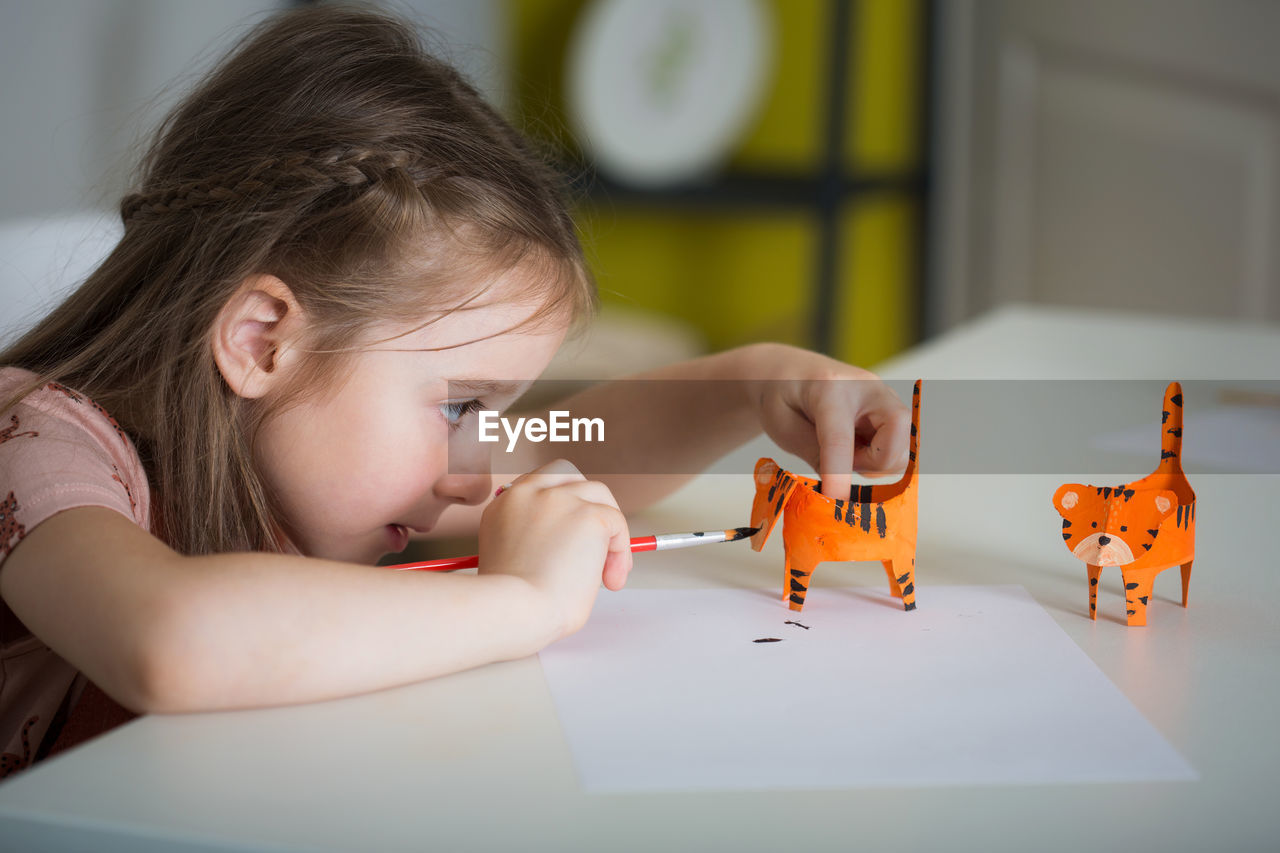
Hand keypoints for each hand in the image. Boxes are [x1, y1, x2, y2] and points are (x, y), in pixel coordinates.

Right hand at [477, 459, 630, 639]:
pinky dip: (621, 552)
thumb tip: (577, 546)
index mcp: (505, 505)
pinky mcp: (588, 515)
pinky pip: (617, 524)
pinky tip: (610, 580)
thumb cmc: (513, 606)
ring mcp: (558, 500)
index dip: (565, 508)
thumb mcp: (514, 560)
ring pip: (600, 496)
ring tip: (606, 574)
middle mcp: (528, 494)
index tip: (574, 539)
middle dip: (589, 505)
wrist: (515, 614)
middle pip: (571, 477)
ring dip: (609, 532)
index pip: (542, 486)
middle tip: (598, 547)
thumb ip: (537, 541)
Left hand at [742, 344, 909, 499]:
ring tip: (846, 451)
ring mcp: (885, 398)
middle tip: (841, 460)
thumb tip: (839, 486)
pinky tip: (857, 446)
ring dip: (875, 464)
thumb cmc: (782, 395)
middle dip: (872, 464)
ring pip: (902, 448)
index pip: (840, 438)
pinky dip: (880, 459)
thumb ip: (813, 453)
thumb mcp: (782, 426)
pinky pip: (899, 448)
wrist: (791, 372)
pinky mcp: (893, 411)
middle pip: (896, 437)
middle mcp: (867, 388)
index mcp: (829, 387)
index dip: (838, 473)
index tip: (835, 500)